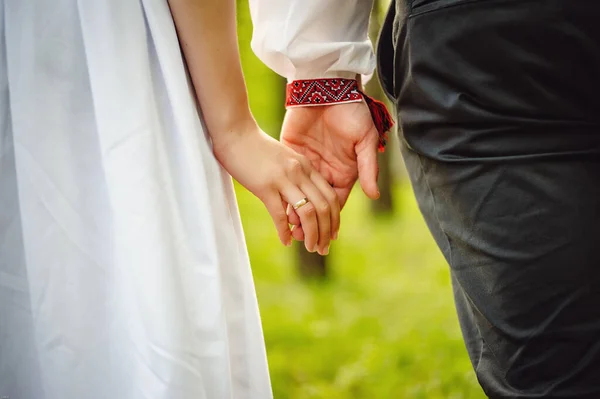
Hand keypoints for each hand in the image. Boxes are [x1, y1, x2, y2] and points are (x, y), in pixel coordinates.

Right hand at [213, 120, 339, 254]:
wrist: (235, 133)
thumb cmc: (256, 148)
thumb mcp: (284, 160)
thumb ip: (295, 177)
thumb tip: (298, 204)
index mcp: (306, 166)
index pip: (331, 196)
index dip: (335, 219)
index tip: (333, 234)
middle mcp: (300, 172)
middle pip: (324, 207)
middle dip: (326, 232)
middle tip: (323, 249)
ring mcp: (284, 179)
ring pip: (308, 213)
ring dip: (312, 235)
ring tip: (310, 248)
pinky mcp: (265, 186)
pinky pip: (281, 215)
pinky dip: (285, 232)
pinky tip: (286, 241)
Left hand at [280, 102, 379, 240]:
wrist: (327, 85)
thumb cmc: (353, 110)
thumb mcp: (365, 140)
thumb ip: (368, 167)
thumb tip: (374, 195)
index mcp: (344, 170)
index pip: (336, 202)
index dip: (332, 220)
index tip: (327, 238)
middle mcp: (325, 170)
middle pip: (316, 203)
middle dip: (314, 224)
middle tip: (309, 243)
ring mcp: (306, 162)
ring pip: (300, 194)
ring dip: (297, 213)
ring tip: (294, 233)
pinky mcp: (290, 152)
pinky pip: (286, 177)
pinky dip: (284, 193)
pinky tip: (280, 209)